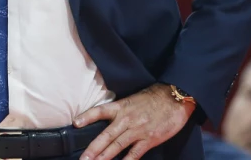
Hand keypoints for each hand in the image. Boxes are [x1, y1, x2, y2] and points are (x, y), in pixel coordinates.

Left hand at [74, 84, 194, 159]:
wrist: (175, 98)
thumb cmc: (154, 98)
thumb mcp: (133, 99)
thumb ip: (121, 110)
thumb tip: (108, 120)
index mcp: (121, 107)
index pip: (100, 111)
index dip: (87, 117)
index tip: (75, 123)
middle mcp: (127, 119)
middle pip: (106, 135)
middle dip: (93, 149)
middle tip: (83, 159)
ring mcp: (138, 130)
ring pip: (117, 146)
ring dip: (105, 157)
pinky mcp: (150, 139)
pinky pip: (135, 153)